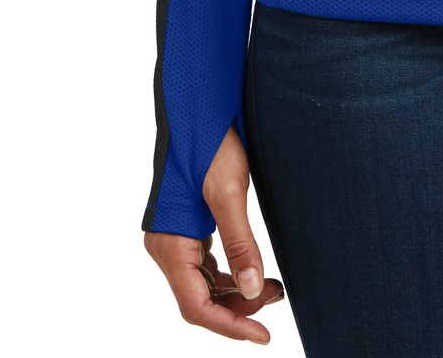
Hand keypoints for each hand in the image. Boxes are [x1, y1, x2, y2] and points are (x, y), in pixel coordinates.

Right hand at [144, 125, 285, 341]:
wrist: (198, 107)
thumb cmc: (209, 143)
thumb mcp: (230, 192)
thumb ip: (240, 245)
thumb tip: (254, 292)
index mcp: (170, 245)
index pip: (196, 306)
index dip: (230, 326)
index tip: (262, 336)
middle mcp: (165, 247)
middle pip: (199, 299)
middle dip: (238, 307)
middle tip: (277, 298)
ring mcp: (174, 238)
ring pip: (203, 284)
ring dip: (235, 291)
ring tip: (273, 287)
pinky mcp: (185, 227)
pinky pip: (204, 265)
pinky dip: (229, 273)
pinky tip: (251, 270)